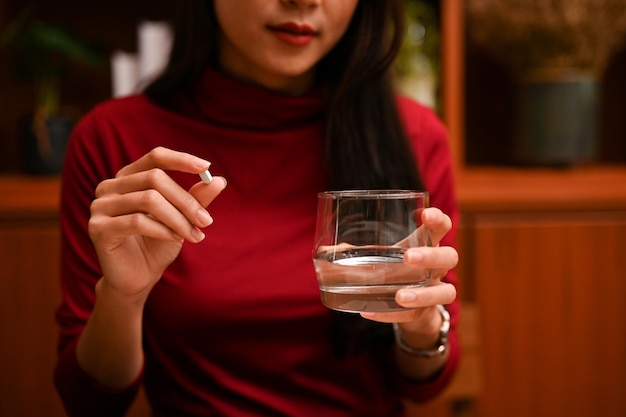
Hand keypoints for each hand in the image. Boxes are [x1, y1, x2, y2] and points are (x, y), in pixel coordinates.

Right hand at [88, 147, 226, 299]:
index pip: (155, 157)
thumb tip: (219, 181)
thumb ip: (196, 199)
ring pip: (148, 200)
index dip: (181, 159)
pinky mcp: (98, 228)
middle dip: (186, 201)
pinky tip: (175, 239)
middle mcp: (110, 186)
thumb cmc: (158, 244)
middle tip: (206, 221)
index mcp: (128, 177)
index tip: (206, 167)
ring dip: (178, 218)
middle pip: (155, 178)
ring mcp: (100, 206)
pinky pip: (137, 222)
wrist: (137, 278)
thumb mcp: (181, 218)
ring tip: (195, 235)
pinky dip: (163, 230)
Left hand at [360, 207, 457, 338]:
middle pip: (449, 257)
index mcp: (426, 245)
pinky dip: (393, 315)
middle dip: (431, 256)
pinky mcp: (425, 313)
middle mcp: (437, 267)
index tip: (424, 215)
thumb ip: (353, 252)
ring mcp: (435, 291)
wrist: (409, 307)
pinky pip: (417, 315)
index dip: (438, 219)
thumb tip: (324, 250)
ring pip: (446, 292)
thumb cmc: (392, 270)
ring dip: (423, 293)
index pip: (442, 226)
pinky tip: (371, 312)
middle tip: (408, 257)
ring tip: (400, 296)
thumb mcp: (377, 257)